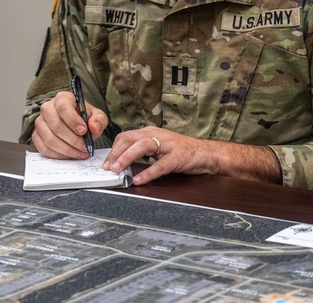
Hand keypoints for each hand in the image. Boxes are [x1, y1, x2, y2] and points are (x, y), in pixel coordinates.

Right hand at [31, 91, 107, 159]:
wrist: (76, 125)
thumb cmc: (85, 118)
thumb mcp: (97, 116)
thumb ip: (98, 120)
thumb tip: (93, 127)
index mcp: (62, 98)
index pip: (63, 107)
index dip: (72, 120)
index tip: (84, 131)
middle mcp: (47, 108)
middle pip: (55, 125)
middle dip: (72, 139)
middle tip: (84, 147)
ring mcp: (40, 123)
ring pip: (49, 139)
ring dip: (66, 150)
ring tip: (80, 153)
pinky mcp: (36, 136)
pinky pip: (44, 149)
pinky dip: (58, 155)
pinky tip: (70, 155)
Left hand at [103, 127, 280, 185]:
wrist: (207, 154)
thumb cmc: (182, 152)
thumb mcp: (159, 148)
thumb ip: (142, 151)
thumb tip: (120, 162)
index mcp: (151, 132)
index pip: (126, 136)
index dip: (113, 148)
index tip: (105, 162)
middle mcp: (158, 135)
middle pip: (130, 138)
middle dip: (116, 152)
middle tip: (106, 167)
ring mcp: (168, 145)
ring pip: (142, 147)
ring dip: (126, 158)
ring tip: (117, 169)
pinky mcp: (178, 157)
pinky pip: (160, 165)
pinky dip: (147, 172)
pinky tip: (138, 180)